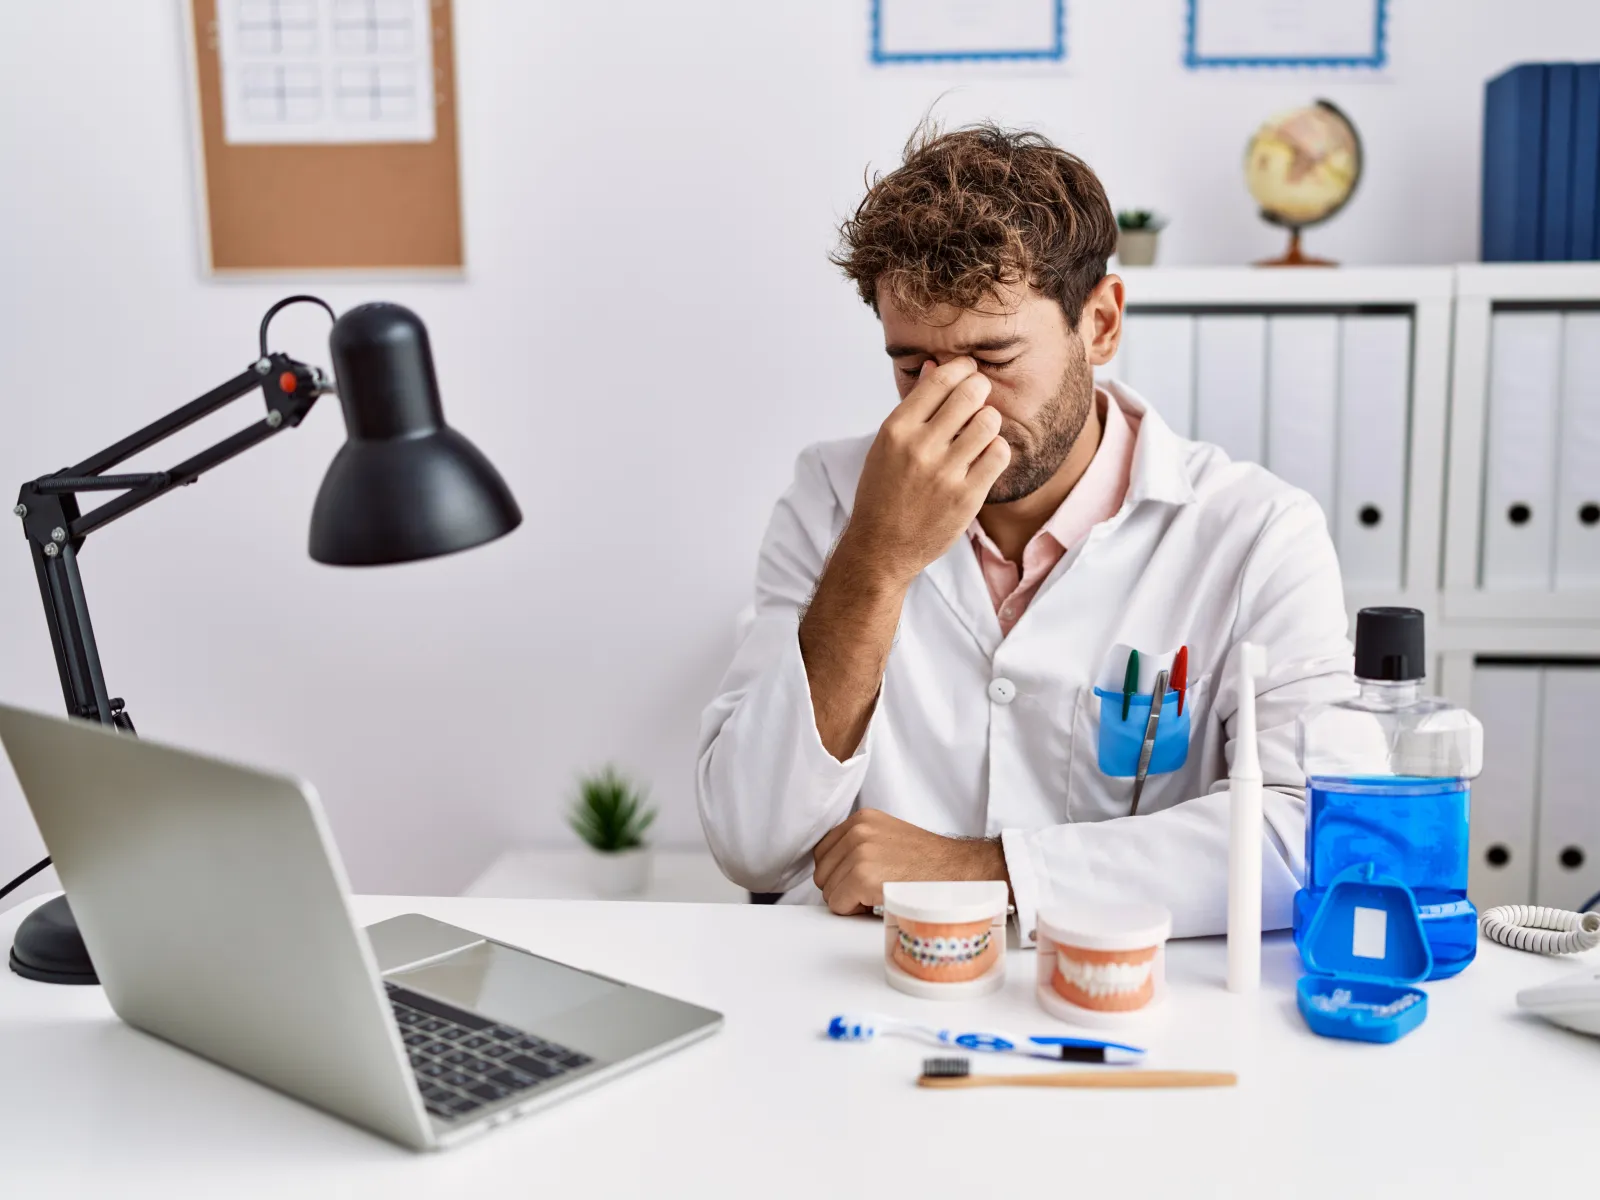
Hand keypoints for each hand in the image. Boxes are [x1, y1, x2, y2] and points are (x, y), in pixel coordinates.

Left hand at [811, 809, 1008, 914]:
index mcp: (862, 819)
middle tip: (872, 891)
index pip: (824, 852)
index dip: (839, 872)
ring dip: (849, 900)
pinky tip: (878, 903)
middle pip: (822, 872)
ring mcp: (859, 853)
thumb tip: (832, 870)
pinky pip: (838, 905)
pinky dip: (854, 911)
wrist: (961, 872)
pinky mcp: (862, 877)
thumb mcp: (889, 838)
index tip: (861, 879)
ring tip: (878, 895)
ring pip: (828, 891)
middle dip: (841, 887)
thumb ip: (860, 845)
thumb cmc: (930, 864)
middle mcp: (858, 831)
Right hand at [841, 358, 1010, 588]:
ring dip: (989, 421)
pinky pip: (999, 454)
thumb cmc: (883, 493)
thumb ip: (913, 407)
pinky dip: (996, 450)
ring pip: (989, 422)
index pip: (940, 379)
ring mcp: (944, 473)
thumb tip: (934, 367)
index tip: (969, 371)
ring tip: (981, 431)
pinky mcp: (967, 496)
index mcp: (896, 430)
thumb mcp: (886, 445)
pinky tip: (985, 456)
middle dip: (980, 390)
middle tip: (980, 397)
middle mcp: (919, 447)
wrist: (881, 547)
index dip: (962, 368)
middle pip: (970, 394)